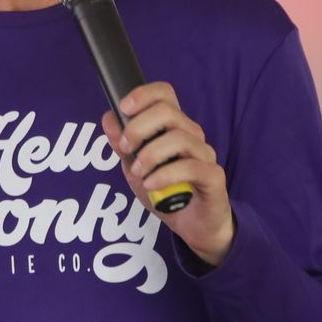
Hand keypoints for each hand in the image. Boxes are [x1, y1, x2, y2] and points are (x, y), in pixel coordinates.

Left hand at [101, 83, 234, 266]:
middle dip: (139, 127)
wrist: (193, 226)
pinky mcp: (213, 176)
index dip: (143, 95)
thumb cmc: (167, 193)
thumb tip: (109, 118)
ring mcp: (204, 154)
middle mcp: (192, 135)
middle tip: (126, 148)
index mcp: (174, 127)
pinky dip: (165, 175)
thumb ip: (123, 145)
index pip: (165, 94)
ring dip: (150, 155)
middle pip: (167, 111)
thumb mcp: (135, 170)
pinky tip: (151, 184)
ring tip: (138, 173)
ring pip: (178, 138)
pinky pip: (190, 167)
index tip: (123, 108)